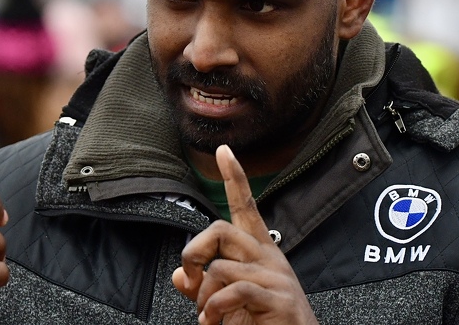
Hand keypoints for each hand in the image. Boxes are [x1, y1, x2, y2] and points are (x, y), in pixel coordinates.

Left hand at [172, 145, 318, 324]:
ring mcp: (275, 276)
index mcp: (259, 251)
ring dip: (203, 296)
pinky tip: (214, 321)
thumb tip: (180, 274)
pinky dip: (214, 308)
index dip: (235, 178)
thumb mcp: (228, 302)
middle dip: (195, 251)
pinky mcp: (278, 298)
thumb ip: (203, 286)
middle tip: (192, 278)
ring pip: (221, 266)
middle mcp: (268, 257)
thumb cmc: (265, 324)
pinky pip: (234, 290)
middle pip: (221, 230)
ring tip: (208, 316)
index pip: (246, 206)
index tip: (223, 151)